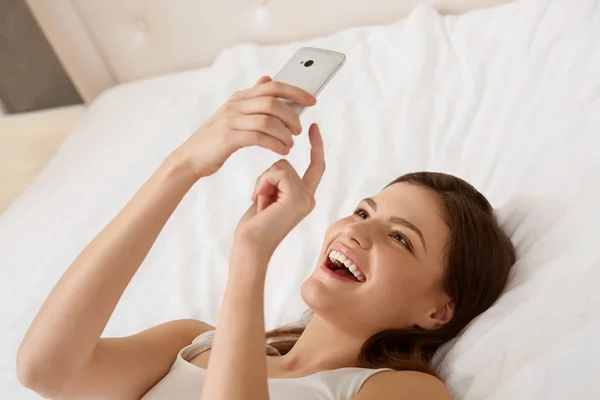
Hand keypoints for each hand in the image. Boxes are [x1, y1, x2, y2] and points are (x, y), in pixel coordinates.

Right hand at [171, 76, 315, 178]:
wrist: (191, 158)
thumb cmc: (217, 139)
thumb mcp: (234, 114)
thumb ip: (252, 98)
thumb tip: (267, 78)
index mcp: (240, 97)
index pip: (273, 86)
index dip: (295, 91)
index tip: (312, 100)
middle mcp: (236, 104)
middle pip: (273, 102)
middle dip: (292, 115)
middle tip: (299, 130)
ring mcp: (231, 120)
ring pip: (268, 120)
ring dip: (285, 133)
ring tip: (290, 144)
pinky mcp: (228, 137)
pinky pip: (259, 137)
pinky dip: (275, 144)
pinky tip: (282, 150)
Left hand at [233, 123, 325, 256]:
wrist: (251, 245)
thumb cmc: (255, 226)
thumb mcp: (269, 196)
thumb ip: (279, 182)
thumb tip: (280, 166)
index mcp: (304, 197)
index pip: (315, 165)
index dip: (316, 145)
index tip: (313, 127)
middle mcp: (309, 197)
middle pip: (287, 164)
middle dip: (267, 176)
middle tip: (260, 200)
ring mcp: (305, 198)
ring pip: (281, 166)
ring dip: (264, 181)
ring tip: (262, 203)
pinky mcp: (296, 198)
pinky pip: (278, 172)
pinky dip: (264, 183)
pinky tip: (262, 202)